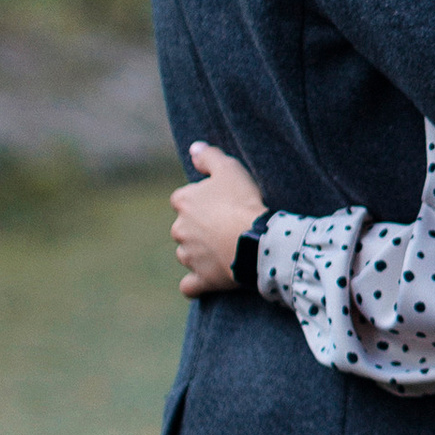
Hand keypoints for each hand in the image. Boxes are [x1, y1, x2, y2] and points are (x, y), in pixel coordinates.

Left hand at [171, 142, 268, 297]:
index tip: (222, 203)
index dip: (203, 201)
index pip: (184, 199)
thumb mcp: (230, 169)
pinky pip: (190, 286)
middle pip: (185, 227)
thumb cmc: (244, 201)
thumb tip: (194, 148)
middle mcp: (179, 229)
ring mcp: (188, 256)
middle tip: (228, 226)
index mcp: (183, 202)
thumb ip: (209, 156)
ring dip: (201, 253)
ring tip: (227, 250)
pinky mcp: (200, 279)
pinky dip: (196, 283)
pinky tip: (206, 278)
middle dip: (201, 228)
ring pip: (188, 253)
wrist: (256, 240)